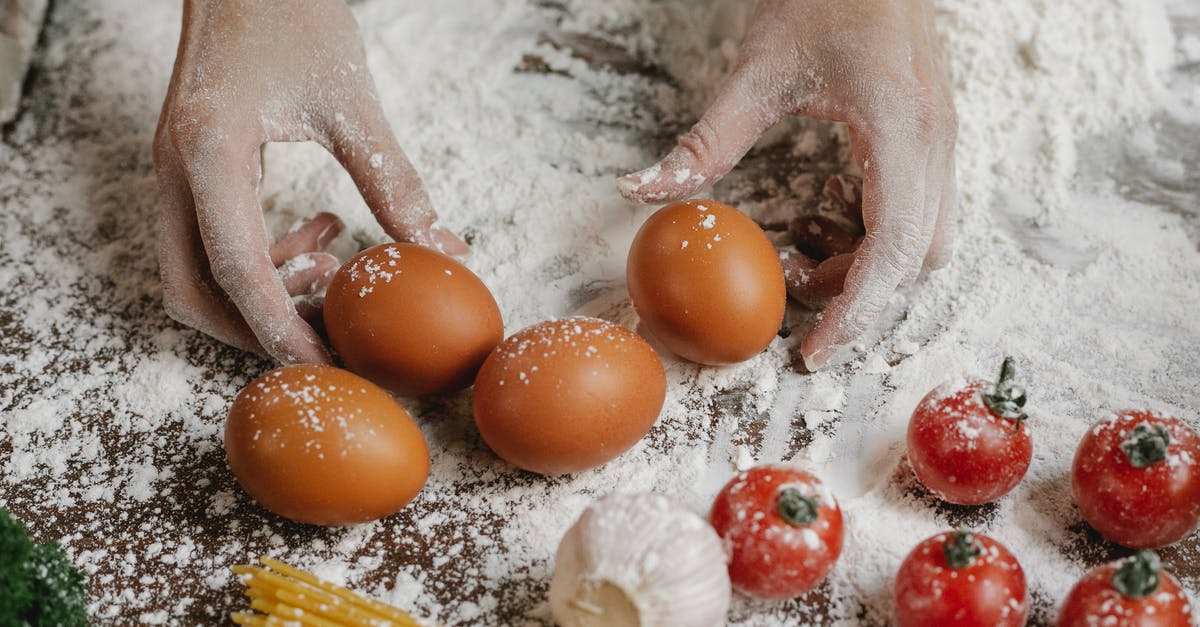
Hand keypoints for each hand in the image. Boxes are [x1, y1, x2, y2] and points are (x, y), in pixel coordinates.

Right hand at [153, 0, 466, 363]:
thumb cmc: (292, 14)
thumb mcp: (351, 101)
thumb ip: (394, 182)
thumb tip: (447, 253)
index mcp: (209, 152)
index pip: (235, 268)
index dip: (278, 327)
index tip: (325, 366)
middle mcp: (177, 170)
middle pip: (193, 291)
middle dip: (257, 329)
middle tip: (330, 337)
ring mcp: (176, 170)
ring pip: (198, 271)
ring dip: (263, 293)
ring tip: (335, 274)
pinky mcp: (192, 166)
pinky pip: (213, 239)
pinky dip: (263, 258)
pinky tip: (323, 237)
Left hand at [618, 0, 956, 369]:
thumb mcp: (757, 71)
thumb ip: (705, 142)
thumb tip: (641, 190)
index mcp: (903, 132)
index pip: (893, 251)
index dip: (857, 311)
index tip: (816, 352)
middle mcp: (936, 142)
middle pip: (918, 257)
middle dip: (860, 288)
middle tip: (795, 287)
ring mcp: (941, 137)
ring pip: (926, 236)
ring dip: (869, 257)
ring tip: (806, 240)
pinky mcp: (931, 131)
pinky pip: (921, 205)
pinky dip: (877, 225)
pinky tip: (831, 197)